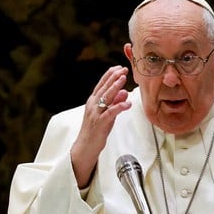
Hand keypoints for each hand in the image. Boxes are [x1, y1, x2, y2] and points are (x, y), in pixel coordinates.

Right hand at [70, 66, 130, 186]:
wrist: (86, 146)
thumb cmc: (96, 130)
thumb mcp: (107, 114)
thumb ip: (115, 103)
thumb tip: (124, 92)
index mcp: (93, 101)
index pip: (101, 84)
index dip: (110, 75)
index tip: (118, 67)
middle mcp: (93, 105)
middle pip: (104, 88)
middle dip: (114, 77)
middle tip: (122, 69)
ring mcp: (95, 114)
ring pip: (105, 97)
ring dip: (115, 87)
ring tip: (123, 79)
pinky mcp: (100, 123)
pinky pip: (110, 113)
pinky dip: (118, 107)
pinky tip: (127, 103)